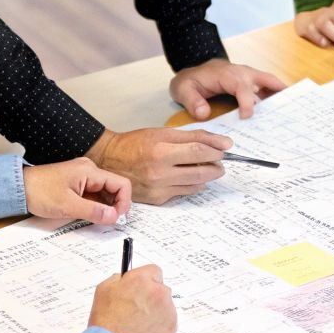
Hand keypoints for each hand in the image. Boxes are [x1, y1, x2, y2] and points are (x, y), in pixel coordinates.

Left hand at [22, 158, 131, 224]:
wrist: (18, 187)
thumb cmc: (39, 192)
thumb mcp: (68, 206)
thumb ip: (93, 212)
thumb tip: (114, 217)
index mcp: (90, 171)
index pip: (121, 184)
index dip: (124, 202)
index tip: (117, 218)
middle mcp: (89, 171)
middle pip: (114, 188)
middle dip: (115, 206)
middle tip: (108, 223)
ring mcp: (83, 176)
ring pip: (104, 193)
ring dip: (104, 207)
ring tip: (97, 221)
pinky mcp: (76, 183)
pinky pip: (93, 194)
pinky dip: (95, 206)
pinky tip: (89, 215)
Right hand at [86, 127, 231, 202]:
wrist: (109, 160)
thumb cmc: (136, 143)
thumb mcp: (164, 132)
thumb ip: (194, 136)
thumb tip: (223, 143)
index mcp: (160, 152)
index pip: (199, 151)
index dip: (216, 150)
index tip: (224, 148)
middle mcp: (159, 174)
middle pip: (201, 171)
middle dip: (216, 166)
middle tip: (219, 160)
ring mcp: (158, 189)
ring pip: (196, 184)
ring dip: (206, 175)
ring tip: (204, 166)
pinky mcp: (157, 200)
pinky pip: (184, 192)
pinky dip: (192, 183)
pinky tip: (187, 175)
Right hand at [88, 264, 176, 332]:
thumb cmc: (107, 322)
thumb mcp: (104, 290)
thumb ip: (118, 279)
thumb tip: (124, 278)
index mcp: (142, 279)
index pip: (154, 271)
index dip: (146, 281)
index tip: (142, 288)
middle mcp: (158, 291)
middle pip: (160, 289)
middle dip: (151, 297)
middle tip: (137, 309)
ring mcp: (167, 309)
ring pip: (165, 306)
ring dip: (156, 311)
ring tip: (138, 324)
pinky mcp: (172, 326)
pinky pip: (168, 321)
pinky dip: (159, 326)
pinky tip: (144, 332)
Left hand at [168, 58, 288, 119]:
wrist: (194, 73)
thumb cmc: (191, 82)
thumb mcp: (183, 89)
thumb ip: (192, 101)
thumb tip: (204, 114)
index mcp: (227, 74)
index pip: (242, 86)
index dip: (247, 100)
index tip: (247, 116)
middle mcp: (243, 73)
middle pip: (265, 80)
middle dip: (278, 92)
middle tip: (289, 109)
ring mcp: (250, 77)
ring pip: (271, 82)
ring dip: (283, 95)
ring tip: (294, 111)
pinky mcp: (253, 83)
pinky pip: (269, 88)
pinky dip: (279, 97)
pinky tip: (286, 111)